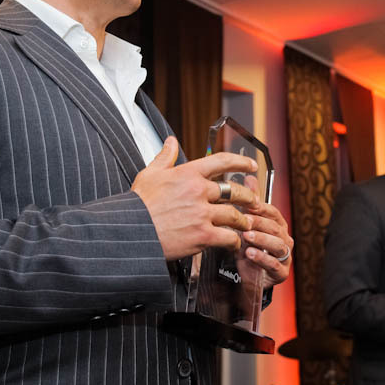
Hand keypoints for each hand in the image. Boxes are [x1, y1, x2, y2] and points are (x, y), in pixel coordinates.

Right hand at [131, 137, 257, 260]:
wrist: (130, 230)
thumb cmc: (138, 204)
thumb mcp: (149, 174)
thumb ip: (165, 157)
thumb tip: (171, 142)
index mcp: (188, 173)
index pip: (222, 161)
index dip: (241, 162)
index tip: (252, 165)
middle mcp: (198, 191)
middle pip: (235, 190)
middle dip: (248, 196)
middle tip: (253, 201)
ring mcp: (202, 213)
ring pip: (235, 215)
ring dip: (243, 220)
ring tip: (246, 224)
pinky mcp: (202, 235)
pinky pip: (228, 237)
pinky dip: (234, 241)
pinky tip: (234, 242)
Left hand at [240, 200, 292, 284]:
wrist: (247, 277)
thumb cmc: (249, 249)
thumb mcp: (247, 226)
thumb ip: (251, 203)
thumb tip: (249, 177)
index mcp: (279, 226)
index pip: (274, 213)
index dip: (262, 208)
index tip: (248, 204)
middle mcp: (285, 239)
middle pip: (275, 228)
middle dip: (259, 224)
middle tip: (245, 221)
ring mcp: (285, 257)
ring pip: (277, 245)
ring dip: (261, 240)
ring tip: (246, 237)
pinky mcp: (281, 272)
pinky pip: (274, 264)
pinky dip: (262, 258)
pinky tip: (250, 254)